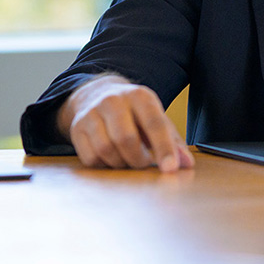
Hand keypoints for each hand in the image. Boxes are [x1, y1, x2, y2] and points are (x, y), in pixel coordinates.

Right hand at [58, 74, 193, 171]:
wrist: (96, 95)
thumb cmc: (134, 114)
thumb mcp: (156, 119)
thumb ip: (173, 142)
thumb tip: (186, 164)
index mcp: (139, 96)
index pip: (154, 123)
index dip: (164, 148)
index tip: (170, 169)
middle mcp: (113, 100)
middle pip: (126, 138)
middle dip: (138, 159)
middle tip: (144, 164)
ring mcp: (92, 113)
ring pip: (106, 149)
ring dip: (121, 163)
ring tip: (128, 159)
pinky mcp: (77, 128)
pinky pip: (90, 158)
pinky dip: (104, 165)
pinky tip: (111, 158)